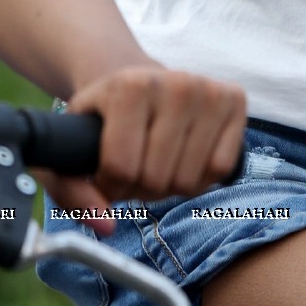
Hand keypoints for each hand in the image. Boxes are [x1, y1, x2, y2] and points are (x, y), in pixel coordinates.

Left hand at [37, 60, 247, 235]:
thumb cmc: (102, 119)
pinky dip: (200, 178)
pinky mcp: (235, 98)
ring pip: (190, 179)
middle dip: (140, 188)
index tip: (104, 173)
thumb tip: (106, 225)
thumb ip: (72, 192)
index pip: (121, 168)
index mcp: (130, 85)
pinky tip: (184, 159)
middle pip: (156, 179)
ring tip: (156, 163)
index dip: (109, 187)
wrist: (136, 80)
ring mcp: (208, 89)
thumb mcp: (70, 146)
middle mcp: (175, 81)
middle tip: (134, 168)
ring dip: (169, 186)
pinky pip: (220, 168)